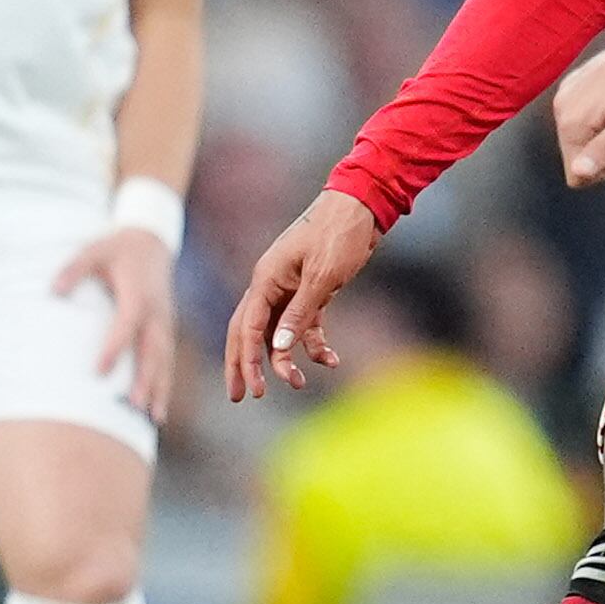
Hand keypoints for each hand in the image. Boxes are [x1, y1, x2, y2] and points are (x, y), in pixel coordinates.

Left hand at [57, 219, 180, 421]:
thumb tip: (53, 291)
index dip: (114, 347)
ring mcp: (164, 322)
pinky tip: (157, 409)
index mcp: (138, 293)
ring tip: (154, 418)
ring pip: (164, 360)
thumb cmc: (117, 249)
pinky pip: (167, 360)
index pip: (127, 324)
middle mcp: (156, 312)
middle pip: (153, 350)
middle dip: (145, 379)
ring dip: (159, 388)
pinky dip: (164, 385)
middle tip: (134, 406)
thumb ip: (73, 269)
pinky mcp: (165, 329)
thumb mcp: (93, 251)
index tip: (99, 371)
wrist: (151, 242)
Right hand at [225, 188, 382, 401]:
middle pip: (250, 332)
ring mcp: (290, 288)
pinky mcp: (312, 291)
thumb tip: (279, 348)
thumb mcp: (323, 277)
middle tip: (242, 396)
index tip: (252, 390)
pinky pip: (305, 324)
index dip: (246, 361)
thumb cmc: (340, 235)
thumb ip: (300, 313)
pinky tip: (331, 360)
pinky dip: (314, 343)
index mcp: (266, 279)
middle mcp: (272, 285)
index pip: (247, 327)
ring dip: (285, 359)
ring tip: (299, 384)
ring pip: (279, 332)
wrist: (363, 207)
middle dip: (246, 365)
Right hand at [556, 34, 604, 188]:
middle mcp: (562, 106)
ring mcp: (568, 93)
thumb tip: (578, 172)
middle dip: (601, 152)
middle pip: (575, 156)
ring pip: (578, 137)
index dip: (602, 169)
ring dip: (601, 135)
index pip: (575, 173)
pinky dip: (599, 118)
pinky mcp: (576, 83)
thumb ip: (603, 150)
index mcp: (572, 120)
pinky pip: (581, 117)